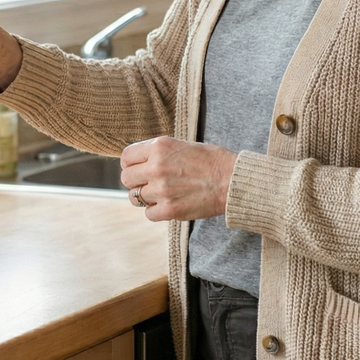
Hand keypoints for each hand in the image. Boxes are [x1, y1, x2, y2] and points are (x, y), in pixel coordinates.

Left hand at [120, 137, 237, 221]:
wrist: (233, 181)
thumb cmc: (213, 161)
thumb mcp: (183, 145)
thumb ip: (160, 153)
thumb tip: (142, 162)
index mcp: (159, 147)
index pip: (126, 157)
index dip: (131, 164)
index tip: (137, 168)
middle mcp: (156, 167)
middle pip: (126, 178)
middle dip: (136, 181)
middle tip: (149, 183)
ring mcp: (162, 190)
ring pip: (134, 197)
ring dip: (144, 197)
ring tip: (160, 194)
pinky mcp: (170, 210)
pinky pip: (148, 214)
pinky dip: (156, 211)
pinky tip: (169, 204)